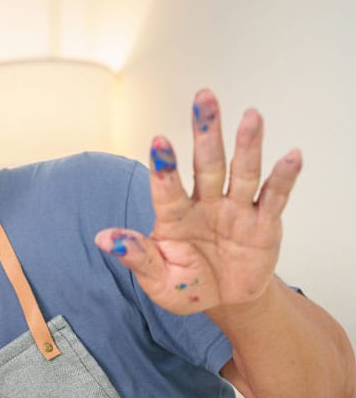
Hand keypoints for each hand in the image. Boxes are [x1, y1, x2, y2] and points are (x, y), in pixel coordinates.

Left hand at [95, 89, 300, 314]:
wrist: (227, 299)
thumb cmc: (187, 285)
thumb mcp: (158, 279)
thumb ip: (138, 257)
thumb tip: (105, 239)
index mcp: (173, 217)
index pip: (166, 189)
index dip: (164, 166)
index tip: (158, 141)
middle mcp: (205, 204)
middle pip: (206, 164)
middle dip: (205, 132)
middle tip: (204, 98)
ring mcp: (236, 209)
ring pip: (241, 171)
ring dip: (247, 145)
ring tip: (251, 116)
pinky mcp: (264, 221)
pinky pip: (274, 197)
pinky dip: (284, 177)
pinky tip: (292, 155)